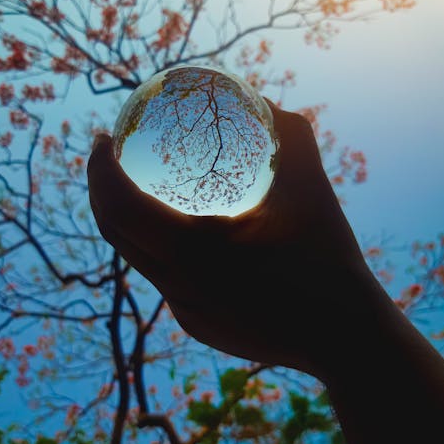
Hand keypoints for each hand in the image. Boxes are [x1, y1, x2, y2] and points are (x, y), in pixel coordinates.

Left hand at [88, 101, 372, 379]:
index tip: (102, 139)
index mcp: (193, 252)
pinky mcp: (198, 326)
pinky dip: (157, 248)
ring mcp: (185, 312)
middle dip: (101, 191)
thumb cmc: (329, 261)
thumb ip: (291, 137)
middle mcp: (177, 287)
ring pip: (136, 259)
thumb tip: (266, 103)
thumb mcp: (311, 189)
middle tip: (111, 158)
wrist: (345, 339)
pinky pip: (163, 280)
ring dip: (125, 221)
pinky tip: (181, 235)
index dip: (98, 170)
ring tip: (139, 188)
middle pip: (114, 233)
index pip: (119, 206)